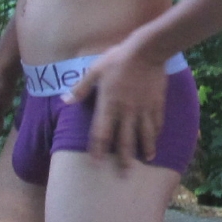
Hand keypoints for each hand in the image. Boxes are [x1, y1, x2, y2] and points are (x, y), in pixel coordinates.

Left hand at [64, 39, 170, 167]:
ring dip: (146, 148)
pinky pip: (157, 122)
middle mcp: (127, 112)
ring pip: (145, 134)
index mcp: (109, 105)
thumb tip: (64, 101)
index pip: (101, 134)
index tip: (96, 163)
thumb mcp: (94, 70)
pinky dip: (157, 131)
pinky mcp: (157, 103)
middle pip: (125, 140)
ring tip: (148, 159)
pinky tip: (157, 136)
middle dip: (125, 158)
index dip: (97, 150)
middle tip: (125, 172)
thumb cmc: (118, 59)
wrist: (147, 50)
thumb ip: (81, 88)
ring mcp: (144, 109)